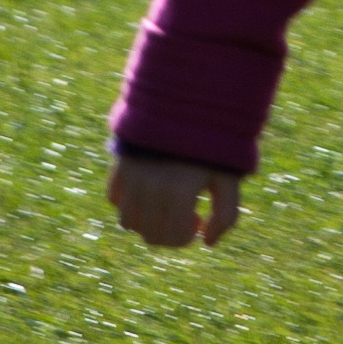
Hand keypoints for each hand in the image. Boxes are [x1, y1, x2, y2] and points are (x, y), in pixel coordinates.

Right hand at [110, 153, 244, 249]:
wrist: (188, 101)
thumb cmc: (214, 142)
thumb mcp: (229, 177)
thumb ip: (226, 215)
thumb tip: (207, 242)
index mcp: (179, 192)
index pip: (172, 237)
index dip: (186, 237)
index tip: (196, 219)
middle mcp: (151, 188)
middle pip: (150, 235)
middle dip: (168, 233)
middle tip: (183, 213)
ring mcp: (132, 177)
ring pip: (128, 222)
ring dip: (147, 222)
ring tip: (164, 205)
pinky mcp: (120, 164)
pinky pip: (114, 198)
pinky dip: (127, 203)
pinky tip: (147, 191)